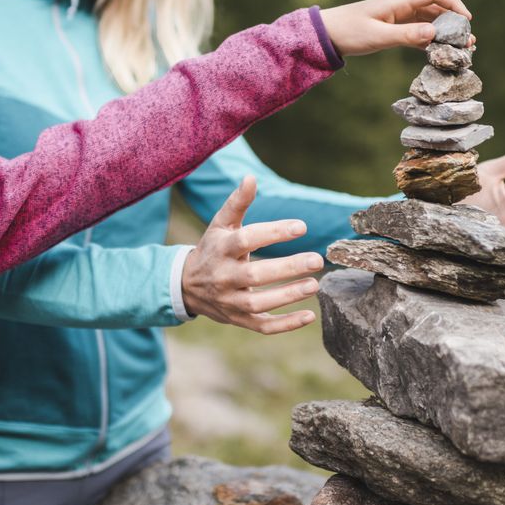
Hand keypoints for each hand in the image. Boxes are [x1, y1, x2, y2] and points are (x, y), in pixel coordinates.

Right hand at [180, 176, 322, 333]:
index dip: (273, 233)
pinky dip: (285, 325)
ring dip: (287, 296)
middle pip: (254, 274)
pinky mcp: (239, 319)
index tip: (302, 226)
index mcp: (221, 249)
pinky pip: (262, 326)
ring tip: (315, 284)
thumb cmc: (213, 248)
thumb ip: (238, 203)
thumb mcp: (220, 225)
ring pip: (258, 303)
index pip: (247, 240)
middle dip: (286, 268)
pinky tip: (309, 315)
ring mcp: (230, 301)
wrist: (188, 285)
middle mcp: (223, 276)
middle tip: (316, 260)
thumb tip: (251, 178)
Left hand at [319, 0, 471, 56]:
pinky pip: (417, 32)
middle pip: (435, 8)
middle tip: (469, 41)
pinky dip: (430, 40)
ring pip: (429, 21)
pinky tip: (440, 52)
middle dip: (454, 22)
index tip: (467, 20)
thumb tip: (435, 33)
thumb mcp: (378, 36)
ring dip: (445, 33)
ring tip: (460, 49)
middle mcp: (401, 6)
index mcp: (398, 2)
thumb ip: (406, 35)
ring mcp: (397, 17)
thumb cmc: (348, 32)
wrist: (325, 35)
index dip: (454, 3)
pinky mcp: (392, 29)